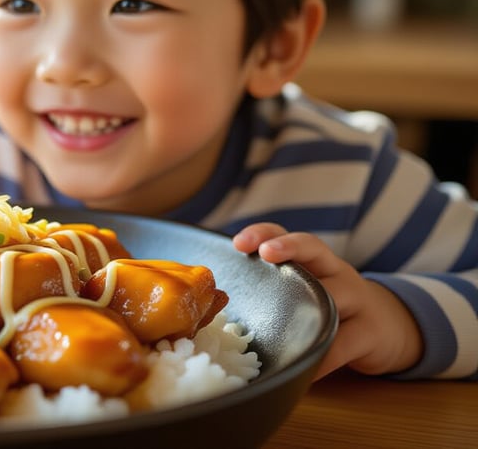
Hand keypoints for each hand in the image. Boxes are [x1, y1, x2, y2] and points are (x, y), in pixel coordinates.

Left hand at [233, 223, 422, 379]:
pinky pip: (344, 344)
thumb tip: (215, 311)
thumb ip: (275, 294)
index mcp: (313, 261)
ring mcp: (358, 299)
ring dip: (307, 307)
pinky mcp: (372, 332)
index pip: (287, 235)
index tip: (240, 242)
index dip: (264, 233)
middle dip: (288, 247)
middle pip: (314, 248)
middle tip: (265, 253)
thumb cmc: (333, 311)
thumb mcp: (308, 294)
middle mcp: (335, 271)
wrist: (389, 330)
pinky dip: (322, 359)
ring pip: (334, 294)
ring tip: (280, 319)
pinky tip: (302, 371)